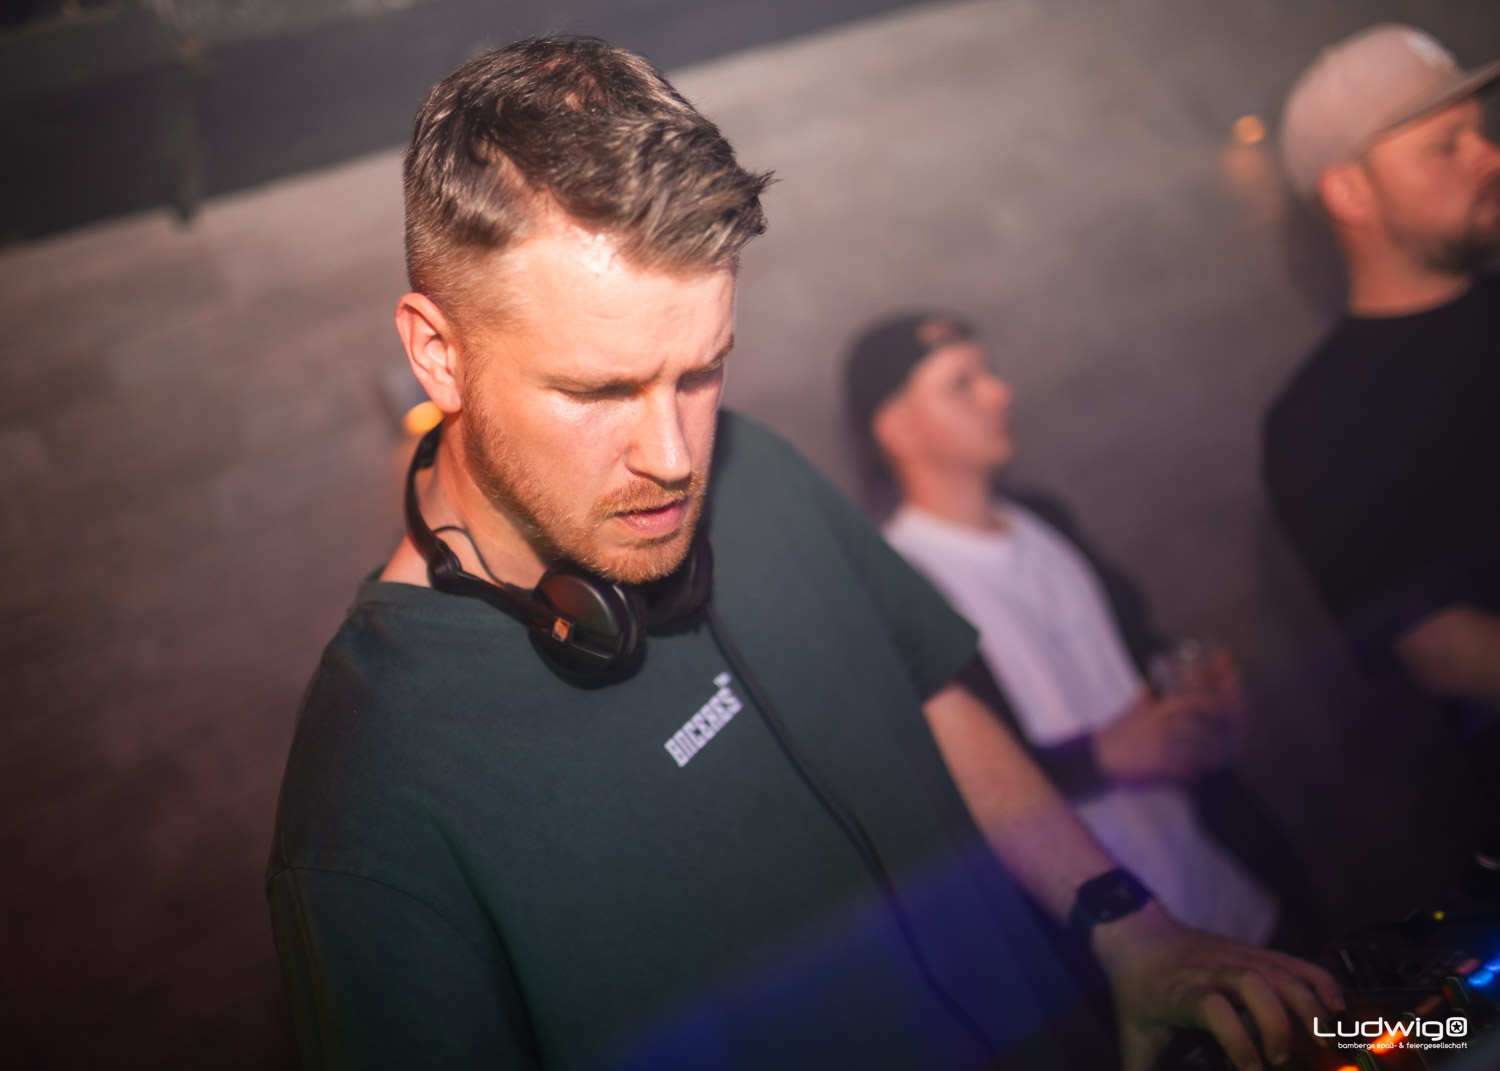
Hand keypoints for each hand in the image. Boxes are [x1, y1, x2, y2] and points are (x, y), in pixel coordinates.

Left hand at [1093, 903, 1343, 1070]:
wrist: (1137, 934)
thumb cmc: (1137, 987)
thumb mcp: (1133, 1031)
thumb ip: (1137, 1069)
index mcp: (1184, 992)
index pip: (1214, 1009)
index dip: (1237, 1040)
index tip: (1252, 1069)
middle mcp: (1215, 972)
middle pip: (1254, 984)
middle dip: (1276, 1023)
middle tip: (1279, 1057)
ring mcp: (1239, 958)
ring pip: (1280, 972)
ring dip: (1308, 1006)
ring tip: (1323, 1041)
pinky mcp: (1256, 953)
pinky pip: (1294, 962)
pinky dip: (1320, 982)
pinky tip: (1336, 1008)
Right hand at [1094, 686, 1244, 784]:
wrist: (1099, 758)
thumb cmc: (1115, 734)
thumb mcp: (1131, 710)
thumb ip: (1144, 698)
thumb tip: (1149, 685)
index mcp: (1157, 710)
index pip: (1192, 701)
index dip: (1212, 704)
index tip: (1223, 709)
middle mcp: (1162, 725)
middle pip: (1200, 725)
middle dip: (1217, 732)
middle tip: (1228, 739)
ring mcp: (1162, 746)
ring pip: (1197, 749)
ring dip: (1209, 755)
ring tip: (1216, 760)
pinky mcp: (1160, 765)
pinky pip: (1186, 768)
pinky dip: (1195, 772)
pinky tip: (1198, 775)